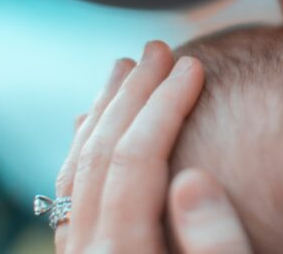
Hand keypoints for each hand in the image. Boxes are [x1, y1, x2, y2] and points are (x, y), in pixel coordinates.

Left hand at [53, 41, 252, 252]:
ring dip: (103, 112)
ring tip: (125, 68)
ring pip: (76, 169)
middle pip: (100, 156)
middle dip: (132, 94)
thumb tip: (193, 181)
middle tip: (159, 49)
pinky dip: (83, 147)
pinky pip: (68, 193)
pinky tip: (92, 123)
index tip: (193, 65)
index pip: (137, 160)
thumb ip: (215, 244)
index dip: (165, 105)